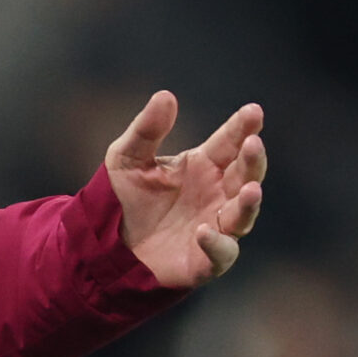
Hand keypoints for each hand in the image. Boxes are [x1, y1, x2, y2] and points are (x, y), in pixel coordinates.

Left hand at [106, 92, 264, 288]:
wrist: (104, 245)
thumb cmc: (121, 199)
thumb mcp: (126, 158)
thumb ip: (146, 130)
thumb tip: (166, 95)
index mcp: (203, 166)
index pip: (230, 142)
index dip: (243, 127)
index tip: (253, 111)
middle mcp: (216, 194)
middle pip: (245, 174)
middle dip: (253, 159)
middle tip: (253, 142)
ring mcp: (214, 226)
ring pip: (243, 214)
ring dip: (249, 202)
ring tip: (250, 189)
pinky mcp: (204, 261)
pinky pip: (221, 252)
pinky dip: (216, 243)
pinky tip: (202, 230)